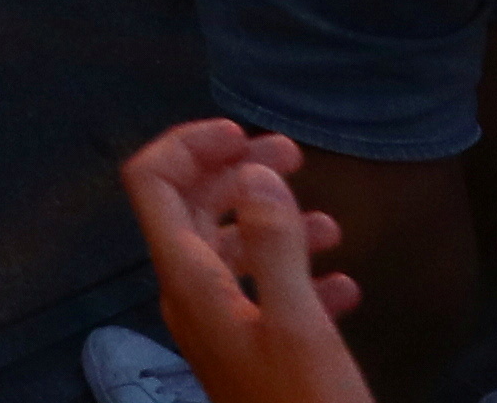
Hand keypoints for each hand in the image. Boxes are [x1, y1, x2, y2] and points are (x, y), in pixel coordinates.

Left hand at [118, 123, 360, 402]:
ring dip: (273, 226)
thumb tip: (253, 174)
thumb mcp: (297, 325)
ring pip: (233, 255)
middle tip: (296, 156)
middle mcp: (193, 301)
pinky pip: (267, 301)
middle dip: (236, 175)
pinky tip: (346, 285)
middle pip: (192, 211)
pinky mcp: (257, 360)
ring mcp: (223, 332)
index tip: (246, 134)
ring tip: (329, 219)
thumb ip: (273, 246)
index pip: (150, 184)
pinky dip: (300, 280)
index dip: (188, 146)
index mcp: (188, 282)